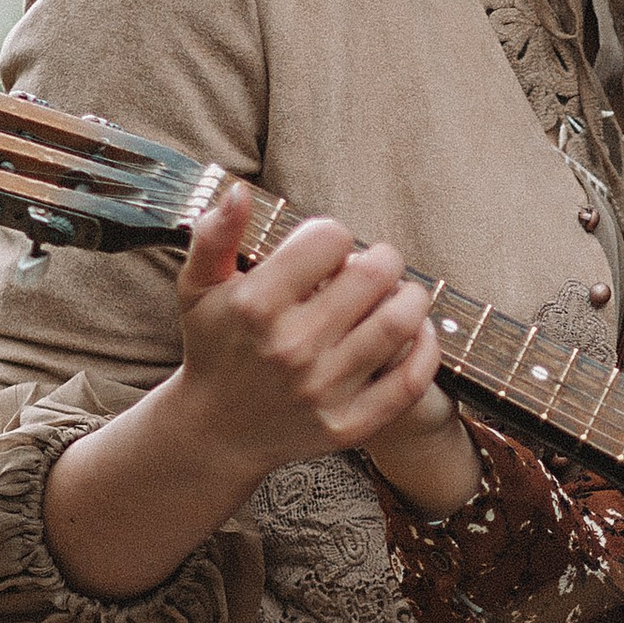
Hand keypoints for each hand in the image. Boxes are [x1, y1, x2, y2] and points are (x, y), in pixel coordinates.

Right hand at [171, 184, 447, 489]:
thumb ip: (215, 236)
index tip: (325, 251)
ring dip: (411, 297)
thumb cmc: (214, 347)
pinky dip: (426, 348)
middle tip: (374, 266)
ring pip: (399, 322)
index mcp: (256, 304)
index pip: (329, 239)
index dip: (332, 235)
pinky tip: (416, 331)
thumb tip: (239, 191)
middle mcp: (291, 346)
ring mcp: (323, 389)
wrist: (215, 431)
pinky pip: (410, 381)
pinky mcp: (348, 425)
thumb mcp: (198, 288)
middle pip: (374, 274)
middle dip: (382, 259)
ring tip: (401, 293)